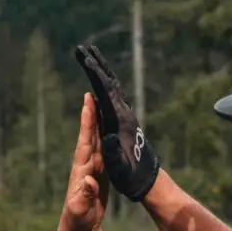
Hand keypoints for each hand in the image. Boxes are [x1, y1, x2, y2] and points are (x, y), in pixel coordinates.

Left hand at [60, 92, 108, 230]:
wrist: (79, 229)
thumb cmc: (77, 220)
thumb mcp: (80, 209)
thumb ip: (85, 195)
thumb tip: (89, 179)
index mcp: (81, 170)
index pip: (85, 141)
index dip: (87, 123)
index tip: (87, 103)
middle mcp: (86, 166)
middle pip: (90, 136)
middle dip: (92, 116)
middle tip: (93, 94)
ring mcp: (93, 170)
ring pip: (98, 142)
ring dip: (100, 125)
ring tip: (103, 106)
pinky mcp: (101, 176)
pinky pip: (104, 153)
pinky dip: (107, 140)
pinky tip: (111, 131)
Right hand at [74, 44, 160, 201]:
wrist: (149, 182)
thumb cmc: (131, 178)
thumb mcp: (119, 169)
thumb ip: (112, 153)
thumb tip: (108, 137)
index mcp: (120, 122)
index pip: (105, 93)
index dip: (94, 75)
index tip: (84, 59)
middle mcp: (125, 115)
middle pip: (109, 83)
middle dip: (96, 65)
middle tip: (82, 48)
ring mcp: (127, 117)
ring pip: (113, 87)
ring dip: (101, 72)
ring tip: (91, 57)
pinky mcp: (126, 122)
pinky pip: (114, 97)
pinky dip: (106, 84)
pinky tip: (102, 82)